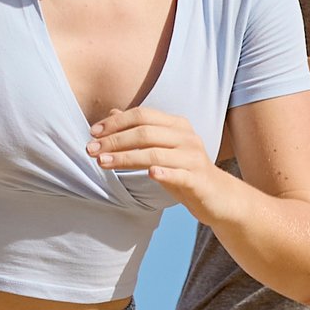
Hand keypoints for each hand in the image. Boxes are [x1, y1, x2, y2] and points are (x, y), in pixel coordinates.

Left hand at [87, 105, 222, 199]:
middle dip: (114, 140)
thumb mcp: (162, 148)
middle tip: (91, 150)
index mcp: (177, 125)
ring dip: (126, 158)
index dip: (115, 122)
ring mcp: (193, 158)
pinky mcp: (198, 180)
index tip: (93, 132)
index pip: (142, 115)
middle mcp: (186, 137)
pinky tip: (149, 174)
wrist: (218, 196)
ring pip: (156, 154)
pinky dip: (163, 172)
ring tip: (103, 163)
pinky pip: (179, 174)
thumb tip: (112, 113)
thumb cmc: (184, 170)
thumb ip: (140, 130)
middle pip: (145, 133)